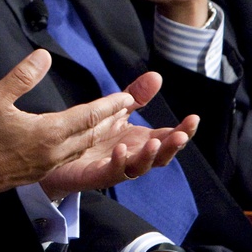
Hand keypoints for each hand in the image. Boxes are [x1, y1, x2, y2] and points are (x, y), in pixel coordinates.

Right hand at [0, 50, 149, 203]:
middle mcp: (53, 151)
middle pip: (91, 134)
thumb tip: (44, 55)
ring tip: (112, 123)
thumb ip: (22, 76)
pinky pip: (70, 157)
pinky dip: (83, 145)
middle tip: (128, 108)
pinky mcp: (37, 172)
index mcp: (48, 132)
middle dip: (111, 119)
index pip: (88, 116)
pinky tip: (80, 142)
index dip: (109, 105)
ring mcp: (46, 165)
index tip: (128, 97)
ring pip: (82, 147)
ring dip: (99, 134)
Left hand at [39, 82, 198, 199]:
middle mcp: (132, 156)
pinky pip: (111, 172)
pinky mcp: (95, 175)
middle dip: (173, 146)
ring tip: (156, 142)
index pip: (168, 137)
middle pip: (160, 155)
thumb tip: (157, 76)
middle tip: (182, 135)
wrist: (58, 155)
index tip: (194, 118)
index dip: (183, 130)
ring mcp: (116, 167)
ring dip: (149, 156)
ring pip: (139, 167)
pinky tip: (121, 149)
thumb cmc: (92, 134)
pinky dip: (119, 162)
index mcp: (140, 141)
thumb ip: (137, 95)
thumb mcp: (117, 110)